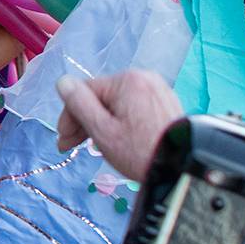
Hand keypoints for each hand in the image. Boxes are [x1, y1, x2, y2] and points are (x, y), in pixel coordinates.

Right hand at [56, 70, 182, 180]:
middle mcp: (143, 77)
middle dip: (84, 121)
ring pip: (116, 103)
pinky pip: (133, 107)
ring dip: (101, 122)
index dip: (69, 116)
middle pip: (101, 96)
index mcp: (126, 80)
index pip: (84, 91)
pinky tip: (117, 139)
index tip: (64, 141)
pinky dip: (120, 121)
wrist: (182, 166)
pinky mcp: (164, 102)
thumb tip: (62, 82)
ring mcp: (156, 89)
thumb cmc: (140, 151)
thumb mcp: (102, 131)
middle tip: (72, 146)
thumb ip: (79, 104)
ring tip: (96, 146)